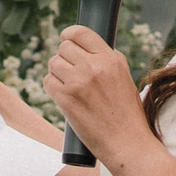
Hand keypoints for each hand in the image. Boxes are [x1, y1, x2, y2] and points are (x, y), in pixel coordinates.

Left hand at [44, 25, 150, 163]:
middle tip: (70, 72)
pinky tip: (64, 97)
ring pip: (53, 63)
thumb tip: (84, 48)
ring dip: (57, 73)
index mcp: (111, 59)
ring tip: (69, 86)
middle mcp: (94, 67)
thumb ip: (107, 61)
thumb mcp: (125, 78)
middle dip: (64, 58)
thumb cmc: (127, 115)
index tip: (66, 40)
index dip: (69, 35)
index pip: (81, 33)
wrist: (127, 143)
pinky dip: (52, 88)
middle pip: (63, 47)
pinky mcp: (65, 98)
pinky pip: (48, 81)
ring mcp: (78, 82)